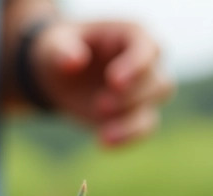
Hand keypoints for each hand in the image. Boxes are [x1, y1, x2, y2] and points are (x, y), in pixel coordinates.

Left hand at [29, 20, 174, 145]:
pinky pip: (143, 130)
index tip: (114, 81)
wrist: (57, 74)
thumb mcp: (53, 44)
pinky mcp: (134, 115)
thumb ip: (61, 50)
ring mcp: (143, 92)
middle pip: (159, 83)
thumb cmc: (60, 50)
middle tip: (99, 105)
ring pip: (154, 110)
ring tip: (103, 134)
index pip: (148, 48)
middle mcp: (145, 63)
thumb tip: (74, 62)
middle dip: (132, 98)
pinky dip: (127, 139)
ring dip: (132, 125)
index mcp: (131, 35)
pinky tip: (103, 143)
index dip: (136, 66)